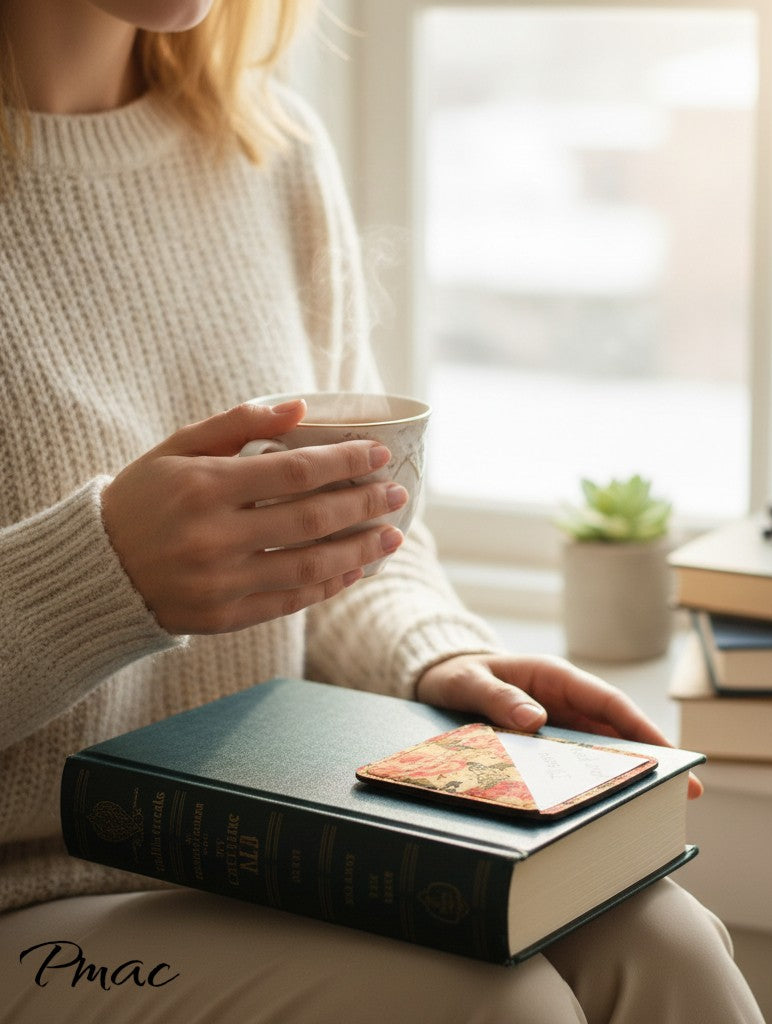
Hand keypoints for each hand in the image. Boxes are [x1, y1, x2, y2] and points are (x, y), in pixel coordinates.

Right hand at [101, 400, 407, 634]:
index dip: (344, 463)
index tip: (379, 454)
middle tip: (398, 494)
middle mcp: (214, 536)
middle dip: (363, 504)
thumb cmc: (142, 498)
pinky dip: (328, 586)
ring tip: (392, 537)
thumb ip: (236, 423)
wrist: (93, 570)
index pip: (295, 471)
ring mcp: (219, 581)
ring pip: (309, 567)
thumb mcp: (176, 448)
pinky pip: (290, 602)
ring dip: (358, 550)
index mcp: (204, 487)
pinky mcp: (222, 616)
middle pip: (311, 520)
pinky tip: (354, 569)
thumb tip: (301, 406)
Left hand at [416, 653, 702, 798]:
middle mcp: (565, 701)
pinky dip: (598, 781)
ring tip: (658, 811)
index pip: (610, 704)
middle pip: (618, 731)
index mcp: (556, 678)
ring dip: (630, 775)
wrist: (440, 678)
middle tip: (687, 794)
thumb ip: (497, 698)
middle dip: (653, 759)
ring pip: (604, 750)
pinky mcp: (548, 742)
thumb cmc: (456, 674)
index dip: (643, 729)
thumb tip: (534, 720)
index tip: (673, 754)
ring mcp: (559, 722)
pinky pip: (579, 762)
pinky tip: (608, 810)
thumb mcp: (469, 683)